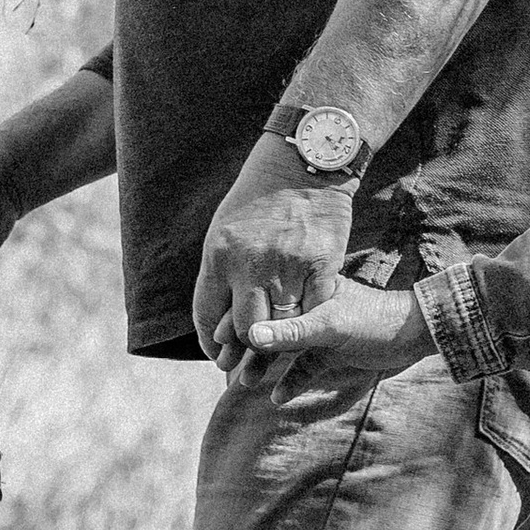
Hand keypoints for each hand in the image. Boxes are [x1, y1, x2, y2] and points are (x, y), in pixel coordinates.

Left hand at [191, 142, 357, 372]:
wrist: (305, 161)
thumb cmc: (259, 195)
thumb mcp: (224, 228)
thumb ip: (221, 271)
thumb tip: (218, 315)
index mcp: (219, 255)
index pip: (207, 316)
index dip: (212, 343)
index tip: (218, 355)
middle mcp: (250, 265)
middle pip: (245, 330)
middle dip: (244, 354)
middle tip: (246, 368)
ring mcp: (288, 266)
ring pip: (282, 326)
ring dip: (278, 344)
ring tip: (275, 355)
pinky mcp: (322, 264)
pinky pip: (314, 309)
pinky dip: (309, 324)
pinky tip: (306, 330)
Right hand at [243, 279, 432, 391]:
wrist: (417, 336)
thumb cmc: (375, 320)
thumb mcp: (330, 326)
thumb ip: (292, 333)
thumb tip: (251, 336)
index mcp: (306, 290)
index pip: (263, 303)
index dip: (238, 320)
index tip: (216, 341)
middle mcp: (309, 308)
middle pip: (269, 327)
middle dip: (246, 346)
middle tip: (225, 366)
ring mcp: (320, 331)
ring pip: (284, 350)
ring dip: (265, 365)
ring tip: (246, 382)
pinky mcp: (332, 352)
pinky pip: (305, 367)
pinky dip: (291, 380)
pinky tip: (277, 397)